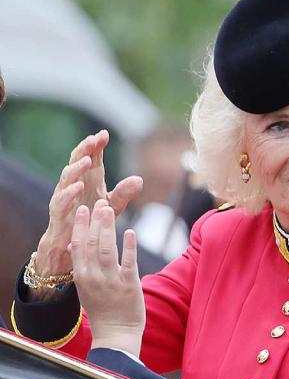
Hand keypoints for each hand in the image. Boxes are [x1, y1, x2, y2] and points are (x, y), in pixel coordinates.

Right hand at [35, 130, 142, 277]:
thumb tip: (140, 180)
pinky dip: (69, 192)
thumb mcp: (113, 206)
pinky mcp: (58, 212)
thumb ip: (124, 192)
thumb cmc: (92, 220)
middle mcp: (75, 184)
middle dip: (85, 149)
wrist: (75, 244)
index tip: (104, 134)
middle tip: (94, 139)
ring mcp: (65, 196)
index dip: (96, 145)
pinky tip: (78, 186)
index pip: (91, 158)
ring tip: (87, 160)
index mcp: (89, 180)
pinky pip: (61, 199)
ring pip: (67, 177)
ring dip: (76, 168)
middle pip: (77, 161)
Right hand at [70, 200, 145, 356]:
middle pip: (92, 243)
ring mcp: (111, 280)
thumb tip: (75, 245)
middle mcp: (94, 277)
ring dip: (108, 227)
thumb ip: (82, 267)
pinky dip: (129, 245)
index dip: (80, 226)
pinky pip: (129, 261)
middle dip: (94, 221)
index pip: (77, 246)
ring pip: (108, 248)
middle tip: (98, 201)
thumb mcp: (85, 288)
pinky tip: (130, 231)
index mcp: (81, 277)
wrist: (116, 334)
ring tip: (110, 209)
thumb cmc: (102, 309)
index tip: (82, 209)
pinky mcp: (129, 284)